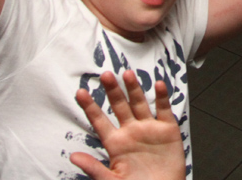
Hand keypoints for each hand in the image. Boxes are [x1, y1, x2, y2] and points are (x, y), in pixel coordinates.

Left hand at [70, 71, 185, 179]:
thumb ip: (94, 168)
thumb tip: (73, 157)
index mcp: (116, 143)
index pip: (99, 121)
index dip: (90, 107)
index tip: (80, 93)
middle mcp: (131, 132)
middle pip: (119, 106)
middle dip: (112, 90)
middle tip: (105, 75)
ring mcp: (149, 128)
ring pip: (139, 103)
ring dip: (134, 88)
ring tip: (127, 74)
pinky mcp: (167, 130)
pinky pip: (164, 110)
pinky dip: (162, 97)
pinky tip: (158, 85)